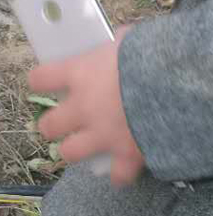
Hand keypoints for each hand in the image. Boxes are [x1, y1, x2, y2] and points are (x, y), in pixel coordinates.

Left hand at [28, 27, 145, 185]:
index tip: (42, 83)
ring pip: (70, 152)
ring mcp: (102, 134)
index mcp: (79, 75)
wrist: (176, 84)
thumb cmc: (149, 55)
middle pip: (48, 124)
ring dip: (75, 149)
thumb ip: (113, 47)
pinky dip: (120, 173)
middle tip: (61, 121)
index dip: (40, 81)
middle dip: (52, 124)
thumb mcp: (126, 41)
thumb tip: (116, 44)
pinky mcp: (127, 154)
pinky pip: (117, 174)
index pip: (40, 79)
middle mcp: (82, 108)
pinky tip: (121, 170)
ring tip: (82, 145)